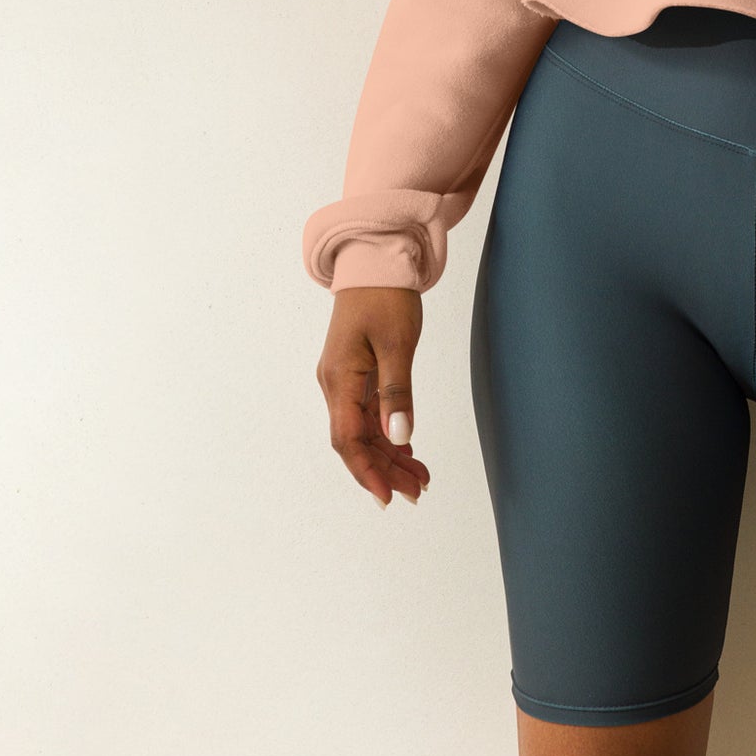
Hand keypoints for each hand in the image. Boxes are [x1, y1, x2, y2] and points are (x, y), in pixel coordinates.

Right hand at [317, 287, 432, 506]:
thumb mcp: (397, 342)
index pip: (348, 439)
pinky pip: (370, 413)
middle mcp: (336, 385)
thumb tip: (399, 437)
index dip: (368, 471)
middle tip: (418, 491)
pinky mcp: (358, 373)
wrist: (377, 260)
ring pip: (364, 430)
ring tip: (420, 477)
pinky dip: (389, 433)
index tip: (389, 495)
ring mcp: (345, 380)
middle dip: (385, 469)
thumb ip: (397, 391)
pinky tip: (408, 449)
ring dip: (390, 455)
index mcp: (339, 379)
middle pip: (356, 441)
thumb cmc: (386, 296)